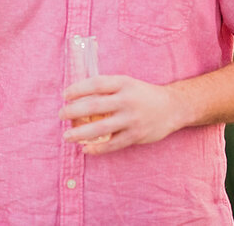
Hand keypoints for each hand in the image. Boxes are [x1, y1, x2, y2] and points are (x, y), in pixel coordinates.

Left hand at [58, 75, 182, 153]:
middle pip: (95, 105)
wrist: (173, 107)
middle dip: (74, 111)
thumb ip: (106, 89)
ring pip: (101, 128)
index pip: (96, 84)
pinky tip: (86, 149)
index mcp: (123, 83)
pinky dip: (98, 148)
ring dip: (81, 133)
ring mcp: (132, 119)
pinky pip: (113, 144)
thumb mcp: (126, 83)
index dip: (78, 89)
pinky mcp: (137, 135)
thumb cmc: (142, 94)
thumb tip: (77, 97)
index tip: (65, 95)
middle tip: (61, 115)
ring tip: (67, 136)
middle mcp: (127, 100)